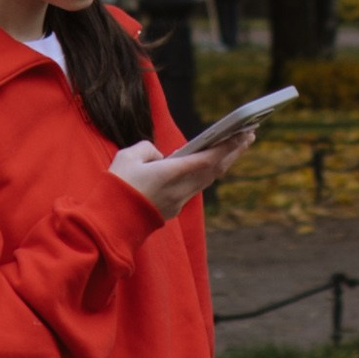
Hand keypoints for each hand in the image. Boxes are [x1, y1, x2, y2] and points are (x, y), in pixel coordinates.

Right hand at [110, 125, 260, 218]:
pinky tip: (211, 165)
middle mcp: (180, 189)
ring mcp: (178, 201)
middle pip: (215, 170)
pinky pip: (196, 188)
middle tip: (249, 135)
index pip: (208, 159)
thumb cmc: (116, 187)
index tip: (243, 134)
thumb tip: (162, 157)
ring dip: (223, 163)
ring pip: (208, 180)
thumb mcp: (127, 157)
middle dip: (233, 152)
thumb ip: (148, 149)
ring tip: (235, 147)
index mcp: (171, 174)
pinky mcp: (173, 209)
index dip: (228, 146)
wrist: (109, 224)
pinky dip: (207, 174)